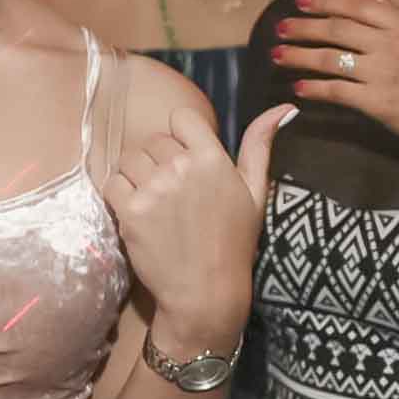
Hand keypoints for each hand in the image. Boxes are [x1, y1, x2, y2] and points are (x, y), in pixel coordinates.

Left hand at [102, 104, 291, 348]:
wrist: (205, 291)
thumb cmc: (234, 242)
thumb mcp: (256, 191)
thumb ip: (260, 145)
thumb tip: (285, 106)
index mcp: (212, 158)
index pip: (182, 118)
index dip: (181, 136)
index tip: (187, 158)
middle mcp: (181, 167)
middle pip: (154, 141)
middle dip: (159, 160)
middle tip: (172, 192)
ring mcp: (154, 189)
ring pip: (130, 159)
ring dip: (137, 176)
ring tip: (154, 203)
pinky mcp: (130, 212)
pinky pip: (113, 183)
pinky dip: (120, 194)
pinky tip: (138, 213)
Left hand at [272, 0, 398, 138]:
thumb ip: (396, 13)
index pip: (356, 6)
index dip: (325, 2)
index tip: (301, 2)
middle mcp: (390, 44)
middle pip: (337, 30)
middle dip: (304, 28)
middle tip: (280, 28)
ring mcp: (382, 73)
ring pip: (330, 59)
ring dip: (299, 56)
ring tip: (278, 55)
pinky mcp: (375, 101)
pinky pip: (337, 91)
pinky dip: (315, 88)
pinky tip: (299, 87)